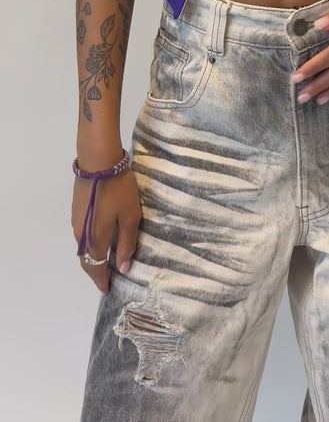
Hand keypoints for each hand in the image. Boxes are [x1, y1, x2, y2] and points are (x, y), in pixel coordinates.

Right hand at [72, 170, 141, 293]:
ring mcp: (76, 222)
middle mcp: (81, 235)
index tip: (108, 289)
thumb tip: (122, 268)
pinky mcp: (76, 211)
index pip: (96, 268)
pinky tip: (100, 240)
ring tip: (106, 261)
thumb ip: (127, 243)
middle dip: (96, 272)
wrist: (98, 161)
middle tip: (107, 279)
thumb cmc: (118, 189)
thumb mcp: (130, 216)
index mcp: (95, 240)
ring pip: (83, 248)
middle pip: (86, 261)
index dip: (102, 281)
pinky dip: (89, 245)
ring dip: (92, 258)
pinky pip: (81, 236)